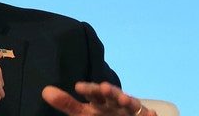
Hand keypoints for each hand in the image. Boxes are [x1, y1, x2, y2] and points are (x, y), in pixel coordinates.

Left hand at [42, 82, 156, 115]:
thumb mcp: (83, 114)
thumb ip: (67, 104)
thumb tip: (46, 91)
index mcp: (100, 100)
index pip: (93, 93)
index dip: (88, 89)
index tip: (78, 87)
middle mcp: (116, 102)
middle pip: (113, 95)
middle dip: (110, 91)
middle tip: (104, 88)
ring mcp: (130, 111)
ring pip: (131, 104)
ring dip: (129, 100)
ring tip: (125, 99)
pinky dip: (150, 115)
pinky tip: (152, 114)